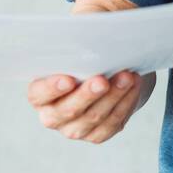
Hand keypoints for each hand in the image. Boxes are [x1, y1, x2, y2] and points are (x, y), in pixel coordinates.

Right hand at [27, 0, 148, 143]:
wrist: (108, 66)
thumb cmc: (86, 49)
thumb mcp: (79, 39)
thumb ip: (77, 39)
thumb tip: (87, 39)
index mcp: (39, 93)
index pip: (38, 94)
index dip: (51, 89)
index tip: (68, 79)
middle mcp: (53, 115)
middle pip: (68, 110)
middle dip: (87, 94)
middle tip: (102, 79)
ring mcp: (75, 128)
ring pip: (93, 118)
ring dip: (113, 97)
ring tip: (127, 76)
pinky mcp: (97, 134)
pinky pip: (112, 124)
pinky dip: (125, 103)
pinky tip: (133, 86)